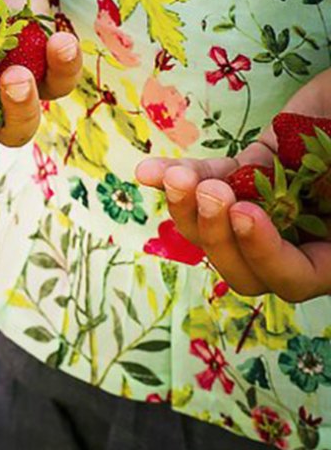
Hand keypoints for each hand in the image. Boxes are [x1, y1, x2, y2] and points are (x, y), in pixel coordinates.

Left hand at [136, 69, 330, 301]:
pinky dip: (178, 176)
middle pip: (243, 268)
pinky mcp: (248, 173)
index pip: (295, 278)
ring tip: (177, 177)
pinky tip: (147, 171)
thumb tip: (287, 195)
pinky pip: (208, 182)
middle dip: (216, 235)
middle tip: (209, 193)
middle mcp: (302, 237)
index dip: (265, 255)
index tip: (246, 214)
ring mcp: (270, 206)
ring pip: (214, 230)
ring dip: (187, 207)